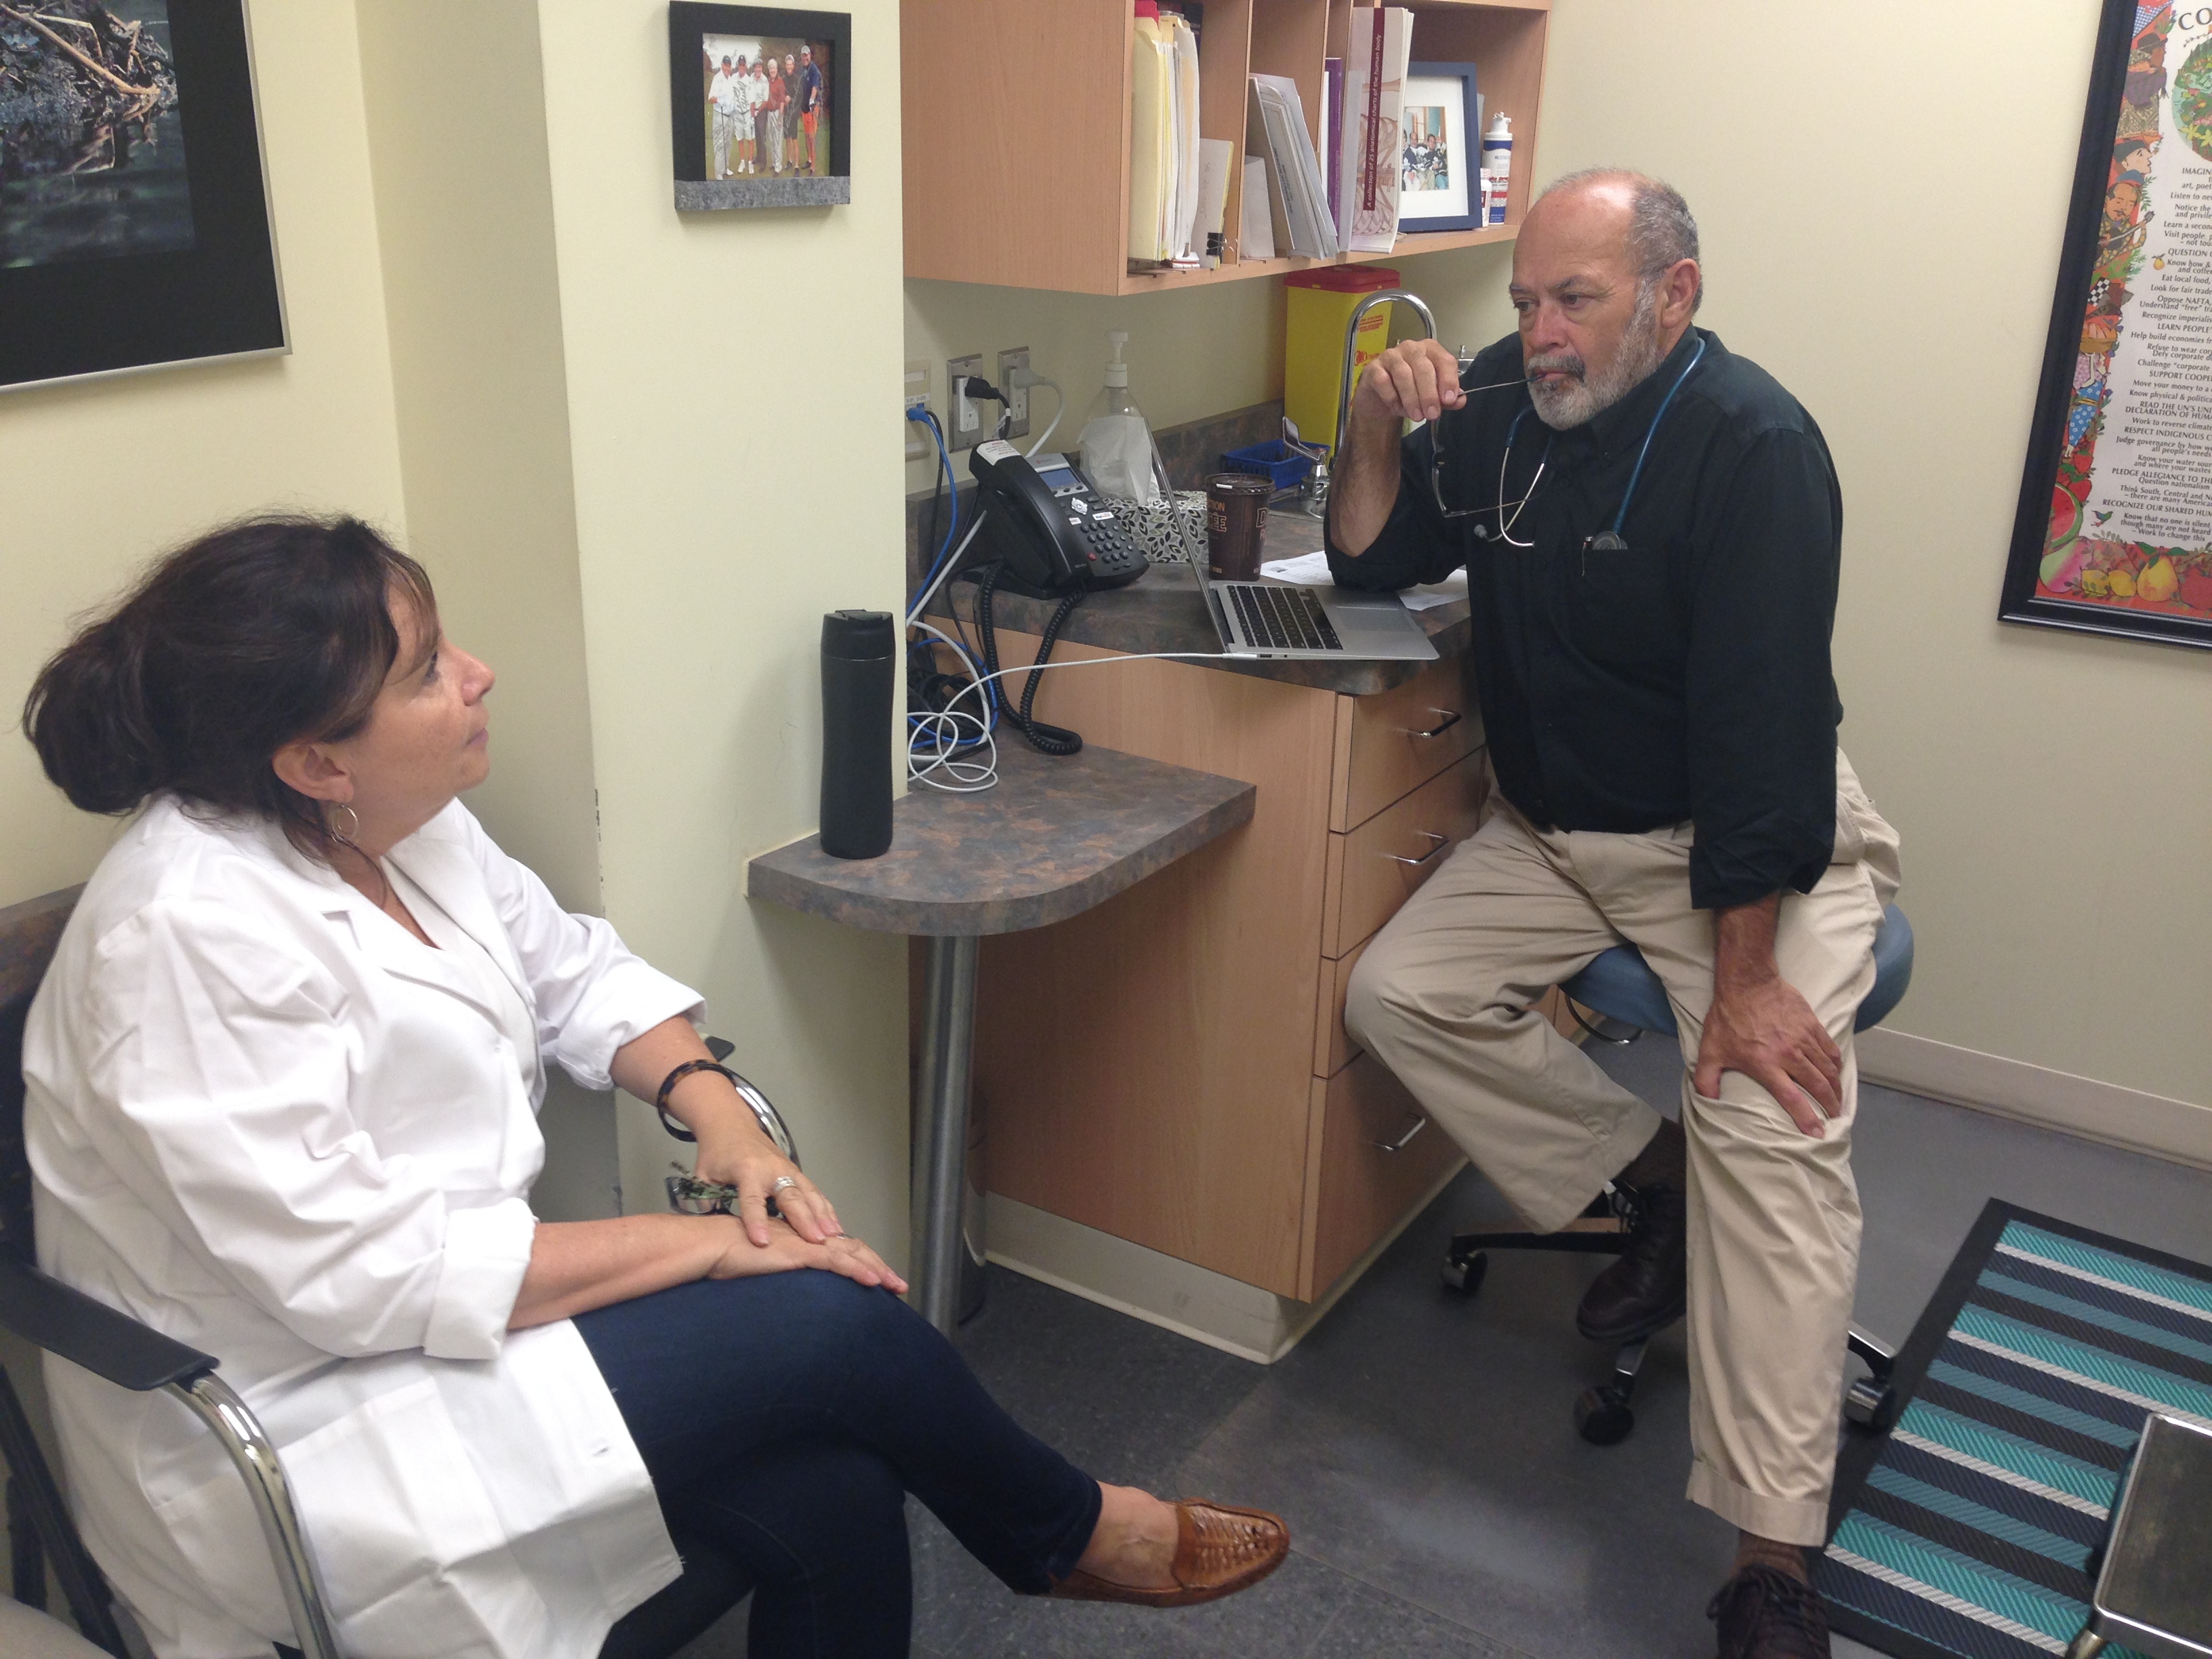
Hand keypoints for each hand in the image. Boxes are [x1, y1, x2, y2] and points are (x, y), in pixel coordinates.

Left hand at [693, 1130, 843, 1247]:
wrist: (731, 1124)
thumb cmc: (717, 1153)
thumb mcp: (703, 1176)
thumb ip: (708, 1203)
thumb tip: (714, 1234)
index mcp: (747, 1170)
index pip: (752, 1200)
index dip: (756, 1221)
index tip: (762, 1242)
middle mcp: (772, 1168)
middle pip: (790, 1196)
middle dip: (804, 1219)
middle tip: (816, 1241)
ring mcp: (788, 1168)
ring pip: (809, 1193)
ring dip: (823, 1215)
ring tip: (835, 1237)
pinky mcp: (796, 1171)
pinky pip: (814, 1191)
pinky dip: (826, 1209)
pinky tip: (835, 1227)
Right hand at [708, 1217, 908, 1293]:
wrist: (713, 1245)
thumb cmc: (730, 1257)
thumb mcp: (763, 1269)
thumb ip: (781, 1276)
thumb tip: (789, 1298)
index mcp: (803, 1242)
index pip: (842, 1251)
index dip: (863, 1263)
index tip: (880, 1280)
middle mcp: (810, 1239)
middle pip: (854, 1251)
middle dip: (879, 1267)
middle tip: (899, 1285)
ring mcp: (807, 1243)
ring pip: (852, 1255)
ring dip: (878, 1270)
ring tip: (896, 1286)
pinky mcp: (801, 1252)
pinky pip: (836, 1262)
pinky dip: (858, 1271)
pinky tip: (874, 1282)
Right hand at [1353, 339, 1468, 425]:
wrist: (1381, 400)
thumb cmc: (1410, 392)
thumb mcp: (1432, 397)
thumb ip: (1447, 399)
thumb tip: (1461, 401)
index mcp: (1430, 350)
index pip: (1444, 360)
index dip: (1448, 380)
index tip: (1449, 400)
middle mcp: (1411, 348)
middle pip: (1423, 368)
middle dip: (1429, 394)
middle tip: (1432, 414)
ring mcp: (1390, 356)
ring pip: (1403, 374)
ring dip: (1411, 398)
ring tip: (1416, 416)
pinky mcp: (1373, 368)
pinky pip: (1383, 381)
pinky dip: (1391, 397)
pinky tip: (1396, 407)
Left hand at [1693, 974, 1842, 1136]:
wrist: (1747, 982)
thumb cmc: (1727, 1018)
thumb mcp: (1710, 1051)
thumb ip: (1706, 1079)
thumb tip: (1708, 1101)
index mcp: (1766, 1065)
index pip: (1792, 1098)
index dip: (1807, 1118)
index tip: (1817, 1133)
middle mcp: (1789, 1054)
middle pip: (1819, 1086)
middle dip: (1831, 1105)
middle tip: (1836, 1117)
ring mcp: (1804, 1038)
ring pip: (1828, 1068)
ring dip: (1836, 1086)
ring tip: (1838, 1098)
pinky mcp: (1812, 1024)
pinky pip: (1830, 1048)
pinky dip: (1836, 1062)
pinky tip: (1836, 1070)